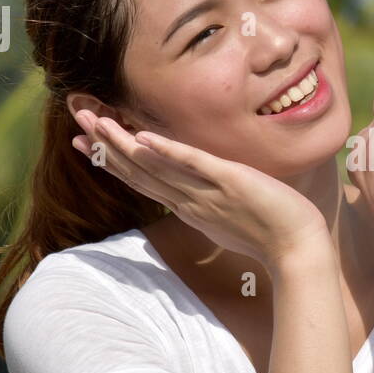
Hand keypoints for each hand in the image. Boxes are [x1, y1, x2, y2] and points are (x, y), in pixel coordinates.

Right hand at [72, 111, 328, 268]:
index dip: (111, 161)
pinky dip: (169, 152)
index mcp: (189, 206)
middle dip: (105, 146)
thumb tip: (199, 193)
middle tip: (74, 123)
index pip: (142, 180)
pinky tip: (144, 139)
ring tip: (96, 122)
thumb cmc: (271, 234)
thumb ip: (210, 201)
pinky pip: (195, 165)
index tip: (84, 142)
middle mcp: (190, 200)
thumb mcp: (231, 215)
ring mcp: (207, 192)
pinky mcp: (230, 182)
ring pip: (157, 166)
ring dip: (124, 144)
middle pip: (139, 171)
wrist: (299, 251)